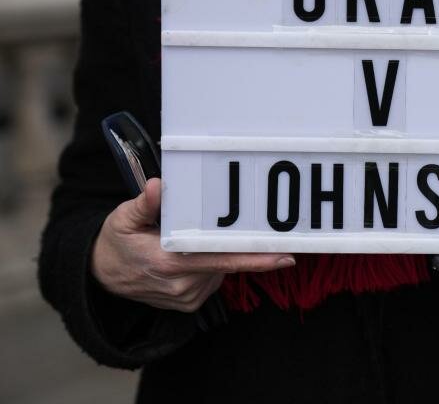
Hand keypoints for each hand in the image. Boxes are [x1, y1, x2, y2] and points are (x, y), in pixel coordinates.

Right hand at [91, 178, 294, 312]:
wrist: (102, 276)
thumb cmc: (117, 242)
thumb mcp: (123, 219)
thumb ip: (145, 204)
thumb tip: (159, 186)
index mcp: (168, 263)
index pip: (220, 260)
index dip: (255, 258)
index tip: (284, 256)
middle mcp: (181, 286)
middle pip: (226, 263)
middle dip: (244, 248)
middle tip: (270, 235)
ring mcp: (187, 298)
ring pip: (222, 270)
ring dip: (220, 253)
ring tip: (196, 239)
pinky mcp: (190, 304)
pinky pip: (214, 278)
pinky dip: (212, 264)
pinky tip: (195, 254)